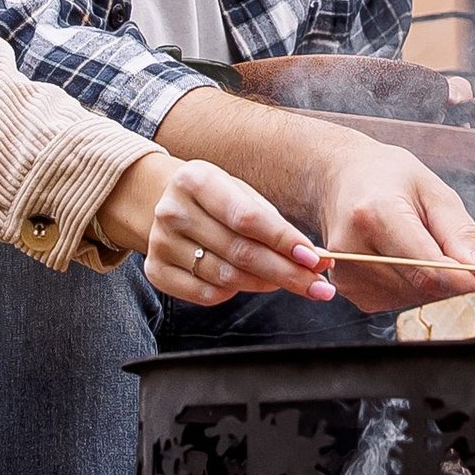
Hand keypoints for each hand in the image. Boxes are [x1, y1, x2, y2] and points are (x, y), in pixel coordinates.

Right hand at [114, 157, 336, 306]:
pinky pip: (205, 294)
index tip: (315, 259)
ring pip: (226, 276)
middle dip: (286, 272)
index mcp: (196, 180)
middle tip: (318, 286)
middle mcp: (172, 211)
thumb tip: (313, 257)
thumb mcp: (240, 192)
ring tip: (293, 283)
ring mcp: (160, 243)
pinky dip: (234, 293)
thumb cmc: (216, 198)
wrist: (164, 201)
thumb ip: (272, 222)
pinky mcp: (156, 270)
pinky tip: (251, 284)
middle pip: (239, 251)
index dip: (283, 240)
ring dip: (266, 284)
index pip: (246, 217)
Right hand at [310, 136, 474, 312]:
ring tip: (443, 252)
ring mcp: (347, 274)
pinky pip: (401, 300)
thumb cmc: (388, 177)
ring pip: (417, 299)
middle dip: (465, 284)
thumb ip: (462, 235)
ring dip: (442, 286)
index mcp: (375, 214)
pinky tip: (415, 258)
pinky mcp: (348, 289)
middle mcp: (354, 249)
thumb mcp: (434, 191)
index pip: (429, 269)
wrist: (338, 178)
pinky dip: (420, 287)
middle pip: (425, 289)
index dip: (470, 283)